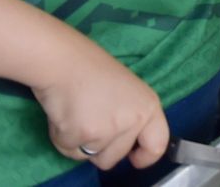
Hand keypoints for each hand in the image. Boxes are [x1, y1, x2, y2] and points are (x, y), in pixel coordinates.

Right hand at [31, 37, 168, 171]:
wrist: (64, 61)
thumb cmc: (92, 71)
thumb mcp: (127, 92)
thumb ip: (130, 117)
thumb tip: (125, 144)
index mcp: (148, 107)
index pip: (157, 144)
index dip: (145, 157)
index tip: (134, 158)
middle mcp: (132, 120)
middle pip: (115, 158)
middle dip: (99, 148)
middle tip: (90, 119)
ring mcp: (107, 129)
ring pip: (90, 157)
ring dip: (79, 142)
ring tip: (77, 113)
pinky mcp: (81, 135)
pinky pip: (68, 150)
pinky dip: (62, 137)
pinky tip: (64, 114)